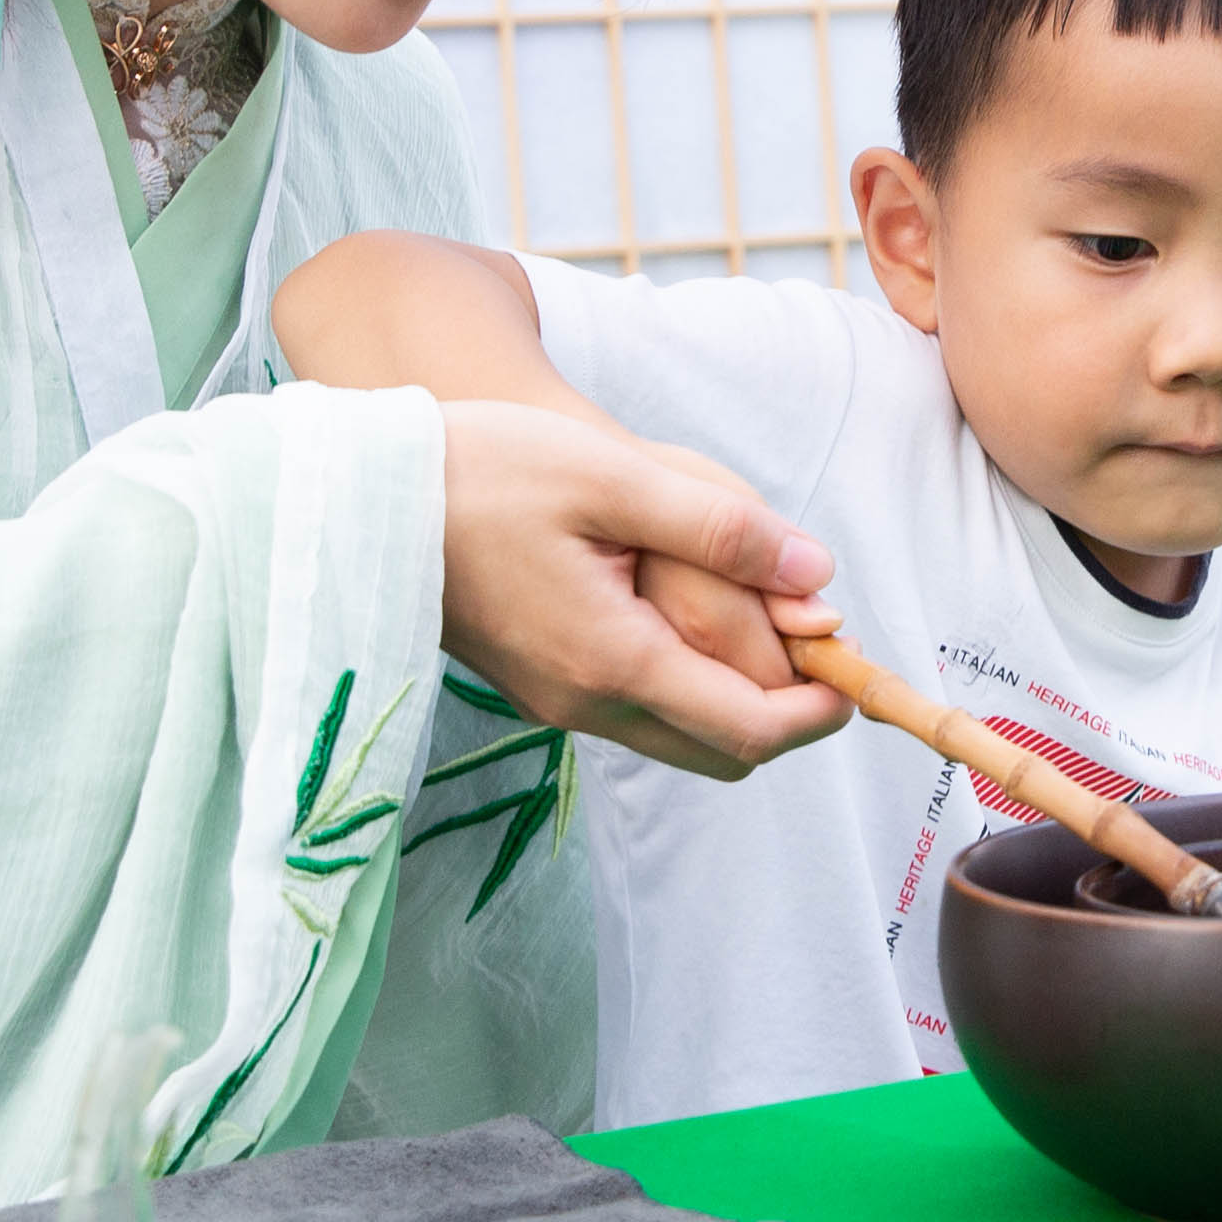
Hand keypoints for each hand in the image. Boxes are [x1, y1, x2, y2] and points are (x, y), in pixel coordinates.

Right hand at [435, 403, 850, 779]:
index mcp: (613, 662)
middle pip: (722, 750)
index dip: (819, 711)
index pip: (749, 730)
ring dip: (733, 690)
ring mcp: (557, 702)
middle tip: (812, 635)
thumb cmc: (486, 471)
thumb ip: (723, 529)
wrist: (366, 495)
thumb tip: (817, 576)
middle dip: (783, 708)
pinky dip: (684, 675)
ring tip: (756, 606)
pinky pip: (636, 705)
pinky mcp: (539, 684)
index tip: (855, 667)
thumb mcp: (616, 479)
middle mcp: (586, 704)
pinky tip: (683, 600)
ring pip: (680, 732)